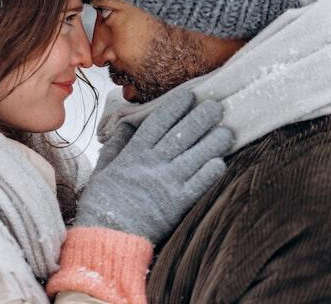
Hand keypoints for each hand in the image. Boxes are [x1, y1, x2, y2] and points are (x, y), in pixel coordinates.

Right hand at [75, 95, 233, 244]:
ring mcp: (166, 183)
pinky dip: (211, 171)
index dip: (175, 107)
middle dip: (201, 117)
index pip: (158, 123)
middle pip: (182, 134)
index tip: (190, 95)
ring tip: (227, 131)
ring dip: (213, 141)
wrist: (107, 236)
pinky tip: (221, 161)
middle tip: (216, 106)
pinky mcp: (177, 205)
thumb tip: (125, 124)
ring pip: (195, 155)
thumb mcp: (103, 168)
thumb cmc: (103, 203)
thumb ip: (116, 145)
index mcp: (134, 154)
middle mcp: (152, 164)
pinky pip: (199, 184)